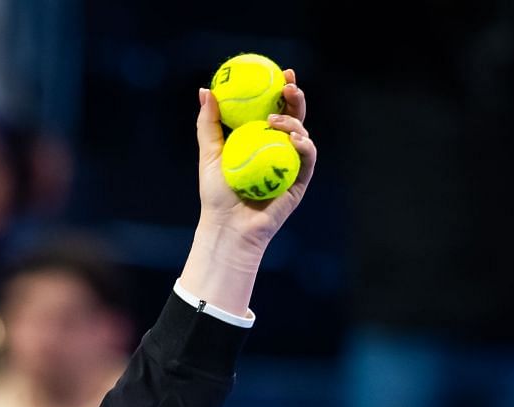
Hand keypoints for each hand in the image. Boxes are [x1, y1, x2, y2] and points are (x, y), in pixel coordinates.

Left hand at [193, 69, 316, 250]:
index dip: (282, 90)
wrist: (226, 227)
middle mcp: (279, 150)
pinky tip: (294, 139)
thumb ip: (209, 123)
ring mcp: (291, 164)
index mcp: (261, 140)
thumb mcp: (209, 153)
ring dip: (294, 121)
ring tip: (275, 121)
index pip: (275, 109)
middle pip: (295, 117)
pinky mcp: (299, 181)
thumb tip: (206, 91)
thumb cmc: (216, 195)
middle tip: (288, 86)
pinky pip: (307, 158)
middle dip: (296, 98)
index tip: (282, 72)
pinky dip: (304, 145)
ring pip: (303, 134)